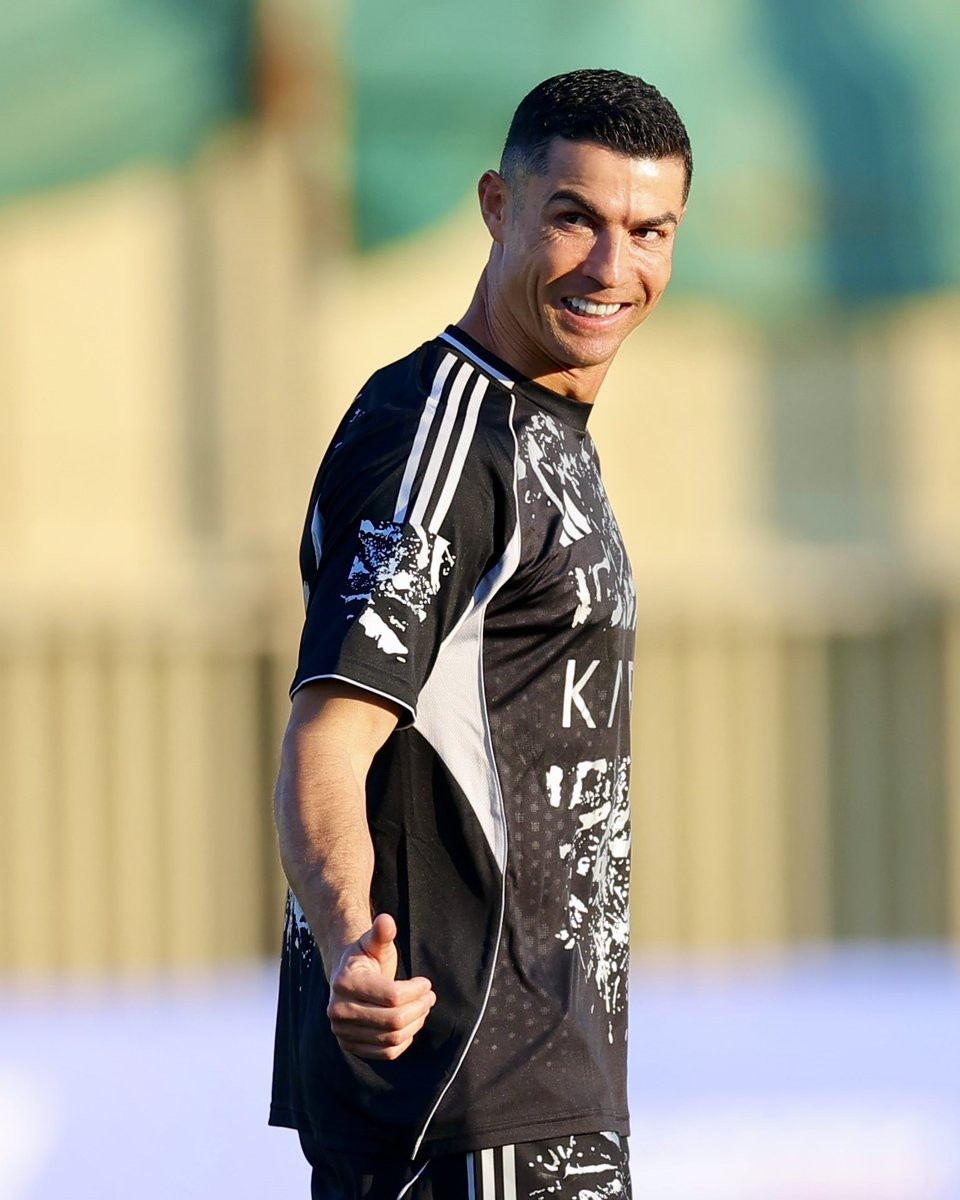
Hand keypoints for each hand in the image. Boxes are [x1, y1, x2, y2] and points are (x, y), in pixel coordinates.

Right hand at [327, 914, 435, 1059]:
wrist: (346, 979)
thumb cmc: (365, 958)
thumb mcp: (373, 942)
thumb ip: (381, 933)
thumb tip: (386, 920)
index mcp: (344, 982)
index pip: (392, 996)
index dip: (416, 990)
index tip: (426, 983)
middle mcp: (338, 1010)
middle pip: (393, 1020)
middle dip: (419, 1008)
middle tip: (430, 997)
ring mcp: (342, 1032)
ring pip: (392, 1039)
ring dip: (415, 1024)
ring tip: (423, 1009)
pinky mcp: (351, 1046)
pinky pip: (385, 1053)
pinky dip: (404, 1041)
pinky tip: (410, 1024)